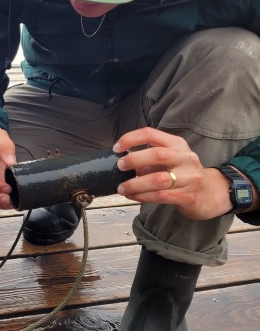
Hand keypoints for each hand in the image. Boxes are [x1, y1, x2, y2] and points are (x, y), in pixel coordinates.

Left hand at [113, 127, 232, 218]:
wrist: (212, 193)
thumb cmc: (183, 174)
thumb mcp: (170, 159)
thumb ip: (149, 159)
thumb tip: (124, 163)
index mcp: (177, 144)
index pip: (151, 134)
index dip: (131, 139)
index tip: (117, 148)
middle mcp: (185, 158)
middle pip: (157, 155)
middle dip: (134, 160)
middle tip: (120, 167)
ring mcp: (190, 178)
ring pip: (159, 179)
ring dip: (136, 184)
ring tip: (122, 188)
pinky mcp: (189, 196)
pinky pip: (161, 196)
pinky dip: (143, 196)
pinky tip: (133, 196)